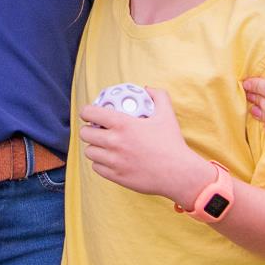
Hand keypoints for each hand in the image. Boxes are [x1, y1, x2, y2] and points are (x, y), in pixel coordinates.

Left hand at [79, 88, 207, 203]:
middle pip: (85, 134)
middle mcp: (114, 142)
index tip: (89, 114)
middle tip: (95, 130)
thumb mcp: (167, 114)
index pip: (90, 113)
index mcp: (123, 124)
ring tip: (100, 145)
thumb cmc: (172, 143)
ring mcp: (114, 161)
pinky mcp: (116, 176)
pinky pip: (97, 168)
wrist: (179, 174)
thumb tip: (146, 88)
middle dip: (88, 129)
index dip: (86, 112)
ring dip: (93, 147)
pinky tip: (107, 159)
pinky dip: (100, 163)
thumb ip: (158, 95)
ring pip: (89, 152)